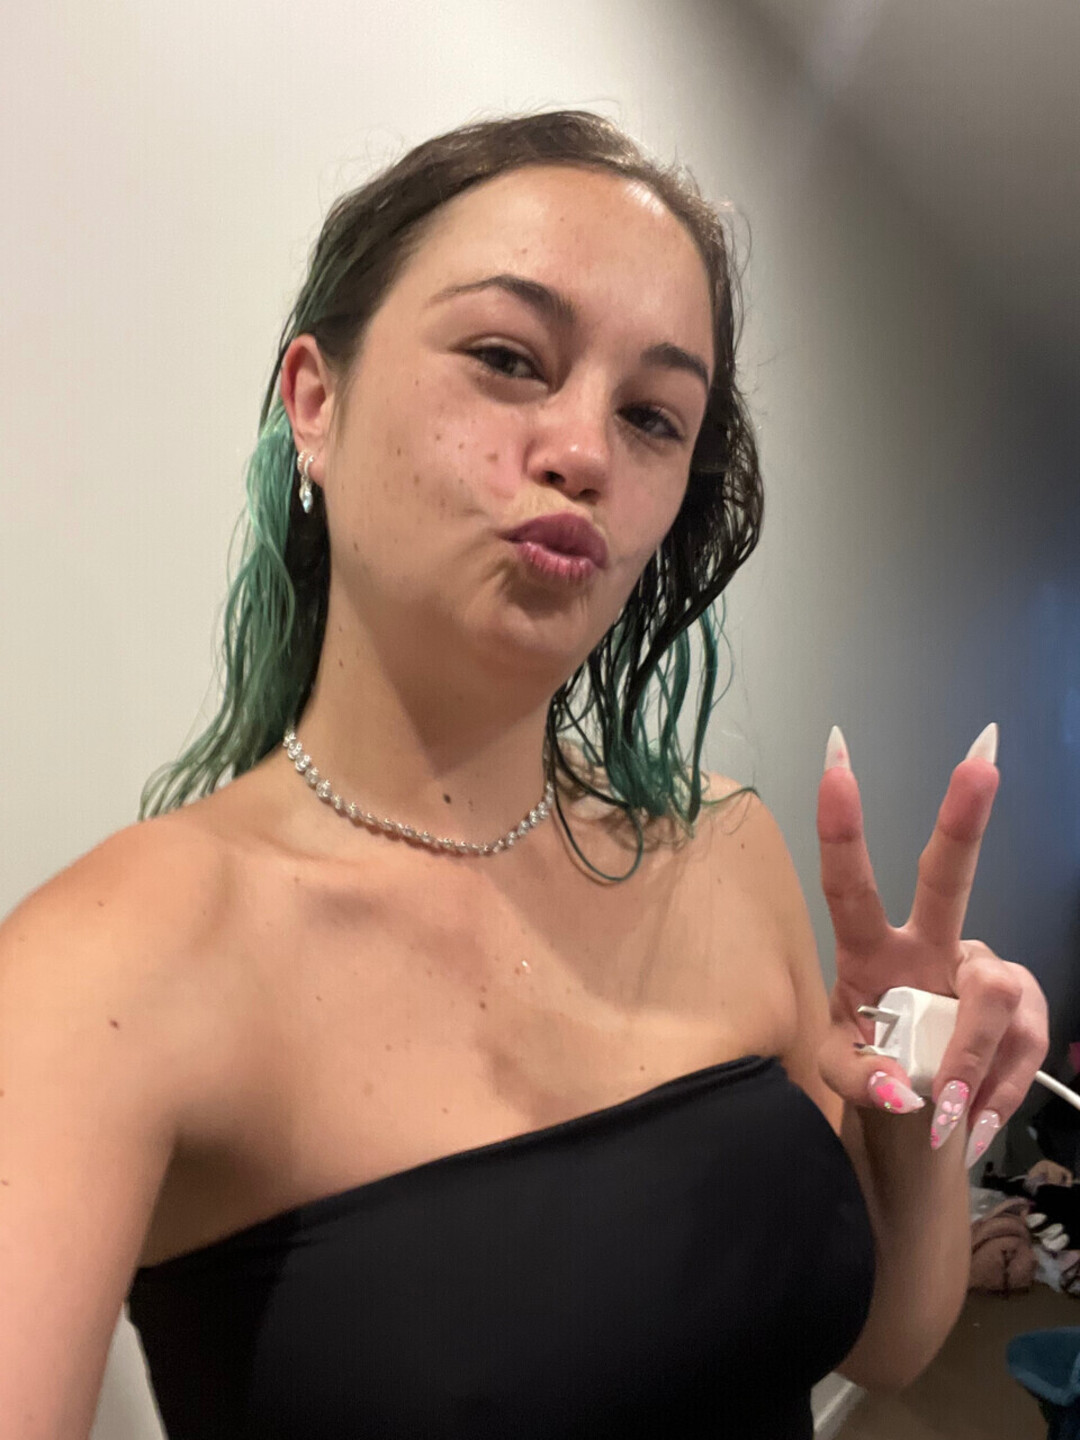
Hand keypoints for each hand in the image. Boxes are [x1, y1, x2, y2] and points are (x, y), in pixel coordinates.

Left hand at [815, 724, 1049, 1165]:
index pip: (849, 886)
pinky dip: (994, 1096)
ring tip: (948, 1109)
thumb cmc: (874, 1071)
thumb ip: (859, 1079)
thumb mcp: (843, 1078)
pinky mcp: (1028, 1012)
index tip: (835, 764)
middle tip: (982, 762)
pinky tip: (972, 1120)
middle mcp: (929, 946)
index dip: (841, 829)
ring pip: (993, 995)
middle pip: (948, 879)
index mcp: (870, 952)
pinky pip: (1021, 1049)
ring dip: (971, 1060)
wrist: (923, 1114)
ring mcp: (984, 975)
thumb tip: (900, 1089)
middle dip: (963, 820)